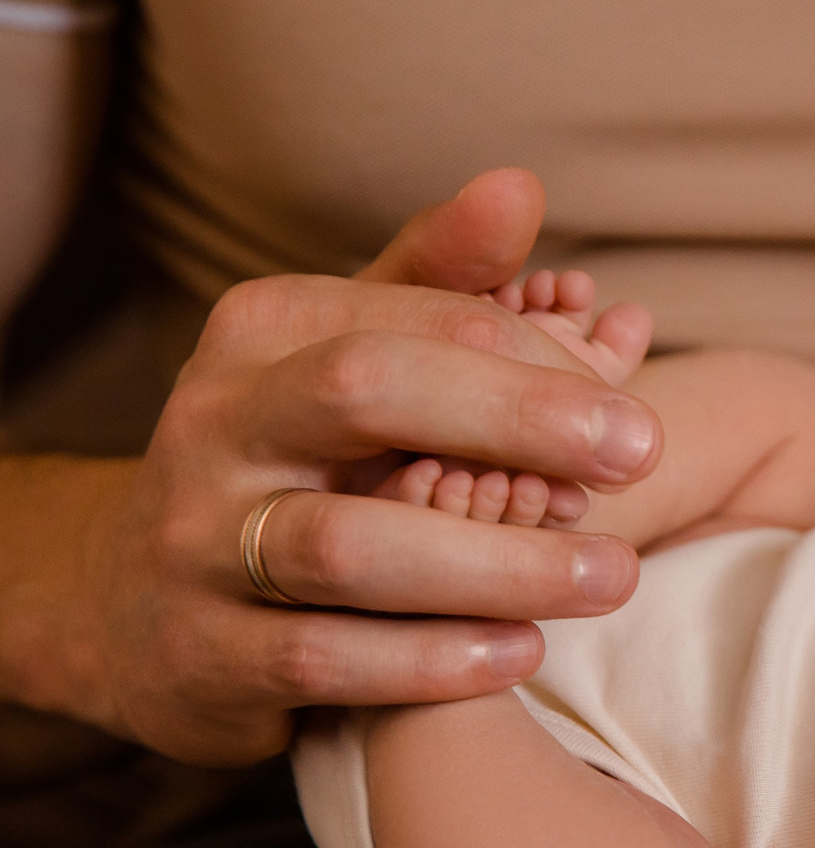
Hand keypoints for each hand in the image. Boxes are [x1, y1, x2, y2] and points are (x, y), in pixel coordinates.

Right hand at [69, 169, 666, 764]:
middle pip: (366, 389)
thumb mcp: (351, 354)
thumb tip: (519, 189)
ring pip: (348, 545)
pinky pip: (322, 658)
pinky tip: (521, 651)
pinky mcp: (201, 655)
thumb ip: (441, 279)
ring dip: (497, 563)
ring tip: (610, 576)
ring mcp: (196, 542)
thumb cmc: (297, 460)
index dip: (544, 367)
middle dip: (518, 418)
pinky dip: (432, 659)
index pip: (423, 321)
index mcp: (264, 331)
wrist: (138, 609)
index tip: (634, 421)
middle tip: (642, 455)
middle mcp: (215, 421)